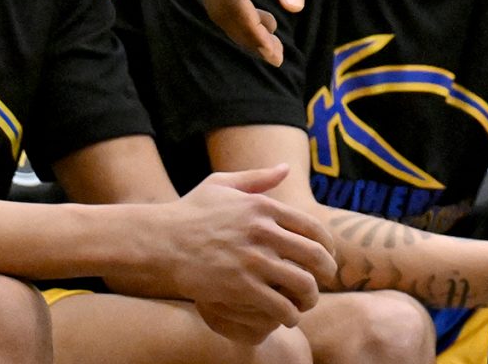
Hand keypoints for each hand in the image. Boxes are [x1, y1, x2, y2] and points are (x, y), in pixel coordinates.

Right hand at [114, 165, 334, 344]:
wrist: (160, 242)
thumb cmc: (189, 212)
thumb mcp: (222, 184)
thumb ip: (257, 178)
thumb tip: (285, 168)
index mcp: (264, 207)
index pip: (313, 228)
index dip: (327, 246)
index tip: (326, 258)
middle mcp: (264, 232)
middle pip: (315, 256)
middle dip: (327, 273)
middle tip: (325, 283)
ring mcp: (253, 260)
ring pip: (302, 284)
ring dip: (310, 298)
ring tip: (305, 305)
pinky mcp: (241, 286)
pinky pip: (279, 305)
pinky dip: (289, 315)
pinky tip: (285, 318)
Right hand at [196, 0, 314, 64]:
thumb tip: (293, 9)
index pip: (232, 1)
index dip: (251, 31)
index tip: (273, 53)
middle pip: (219, 8)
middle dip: (245, 36)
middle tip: (276, 57)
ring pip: (215, 2)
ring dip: (240, 25)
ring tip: (272, 40)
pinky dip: (236, 9)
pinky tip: (262, 17)